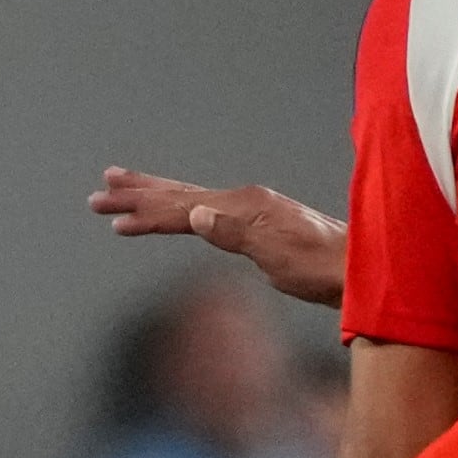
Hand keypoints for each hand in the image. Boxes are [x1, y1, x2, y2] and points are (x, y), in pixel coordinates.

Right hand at [89, 168, 346, 307]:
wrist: (358, 269)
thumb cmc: (321, 268)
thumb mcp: (277, 255)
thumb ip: (235, 234)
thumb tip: (196, 215)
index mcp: (243, 207)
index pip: (181, 209)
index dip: (145, 214)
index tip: (113, 218)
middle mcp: (244, 201)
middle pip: (179, 195)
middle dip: (138, 195)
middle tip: (99, 194)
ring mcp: (251, 211)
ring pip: (191, 199)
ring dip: (155, 196)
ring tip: (122, 188)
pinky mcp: (258, 224)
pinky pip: (208, 212)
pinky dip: (182, 210)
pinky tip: (177, 211)